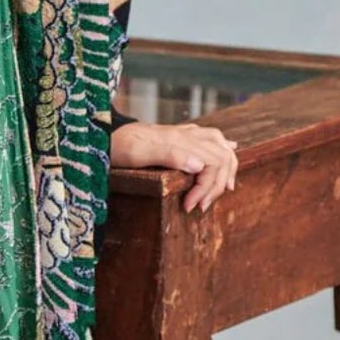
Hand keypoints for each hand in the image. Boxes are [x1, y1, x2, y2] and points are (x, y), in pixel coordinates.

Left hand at [110, 119, 238, 212]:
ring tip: (223, 189)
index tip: (191, 206)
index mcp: (182, 140)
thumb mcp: (139, 153)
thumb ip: (169, 155)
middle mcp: (189, 135)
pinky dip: (225, 149)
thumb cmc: (120, 146)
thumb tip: (199, 165)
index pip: (212, 164)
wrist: (108, 133)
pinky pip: (214, 139)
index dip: (206, 188)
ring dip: (226, 170)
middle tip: (200, 206)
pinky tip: (231, 150)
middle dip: (217, 186)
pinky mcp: (183, 135)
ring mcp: (187, 133)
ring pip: (222, 148)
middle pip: (222, 158)